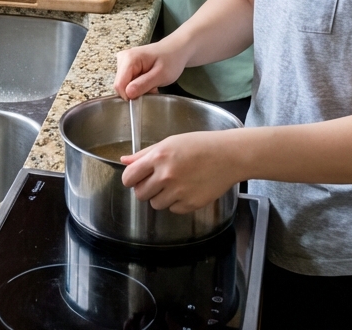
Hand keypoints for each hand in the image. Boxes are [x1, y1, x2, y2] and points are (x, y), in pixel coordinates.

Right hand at [114, 40, 186, 99]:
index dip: (130, 95)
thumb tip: (127, 94)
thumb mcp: (161, 75)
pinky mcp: (126, 65)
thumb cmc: (171, 60)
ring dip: (138, 89)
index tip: (146, 95)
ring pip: (124, 85)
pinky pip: (127, 81)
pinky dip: (138, 85)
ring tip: (152, 83)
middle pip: (121, 85)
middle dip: (136, 92)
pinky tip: (148, 81)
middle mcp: (122, 58)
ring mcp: (123, 61)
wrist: (175, 50)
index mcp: (129, 58)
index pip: (119, 85)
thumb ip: (143, 84)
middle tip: (152, 87)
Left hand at [120, 130, 240, 212]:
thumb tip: (124, 161)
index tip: (135, 178)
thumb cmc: (199, 145)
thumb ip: (144, 154)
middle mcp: (166, 176)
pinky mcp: (190, 204)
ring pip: (155, 204)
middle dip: (145, 189)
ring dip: (160, 197)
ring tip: (173, 184)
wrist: (227, 156)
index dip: (130, 179)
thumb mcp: (169, 142)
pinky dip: (176, 203)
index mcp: (158, 157)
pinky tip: (186, 189)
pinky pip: (173, 209)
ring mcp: (179, 192)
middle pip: (140, 194)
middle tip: (156, 181)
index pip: (129, 177)